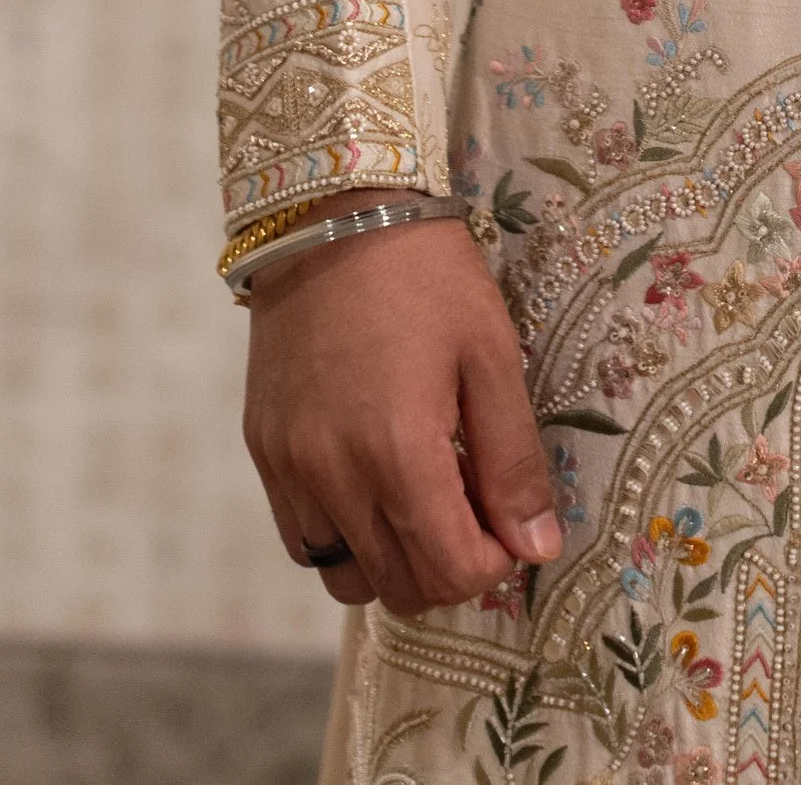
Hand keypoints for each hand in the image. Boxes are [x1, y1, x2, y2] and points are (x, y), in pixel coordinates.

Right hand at [242, 204, 561, 615]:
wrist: (334, 214)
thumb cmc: (427, 276)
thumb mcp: (491, 355)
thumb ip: (513, 462)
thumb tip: (536, 548)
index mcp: (398, 452)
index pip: (450, 571)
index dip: (494, 562)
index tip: (510, 523)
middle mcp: (333, 476)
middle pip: (399, 586)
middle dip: (450, 567)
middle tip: (474, 508)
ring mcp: (289, 468)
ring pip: (344, 575)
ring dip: (395, 561)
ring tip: (424, 497)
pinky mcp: (264, 452)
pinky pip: (303, 538)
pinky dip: (345, 536)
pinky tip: (375, 483)